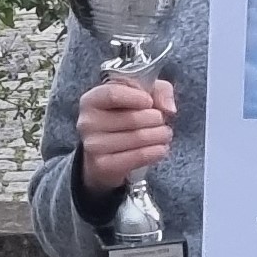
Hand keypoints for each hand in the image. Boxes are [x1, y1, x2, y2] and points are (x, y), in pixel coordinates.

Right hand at [77, 79, 175, 193]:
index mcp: (92, 100)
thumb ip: (159, 91)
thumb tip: (168, 109)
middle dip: (156, 119)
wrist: (107, 153)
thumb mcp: (141, 95)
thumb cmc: (124, 116)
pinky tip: (160, 148)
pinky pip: (138, 156)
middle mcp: (87, 122)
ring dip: (160, 136)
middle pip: (132, 118)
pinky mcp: (103, 165)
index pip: (113, 94)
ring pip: (139, 137)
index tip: (150, 102)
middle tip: (162, 122)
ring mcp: (93, 145)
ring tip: (164, 135)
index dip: (137, 97)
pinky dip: (156, 152)